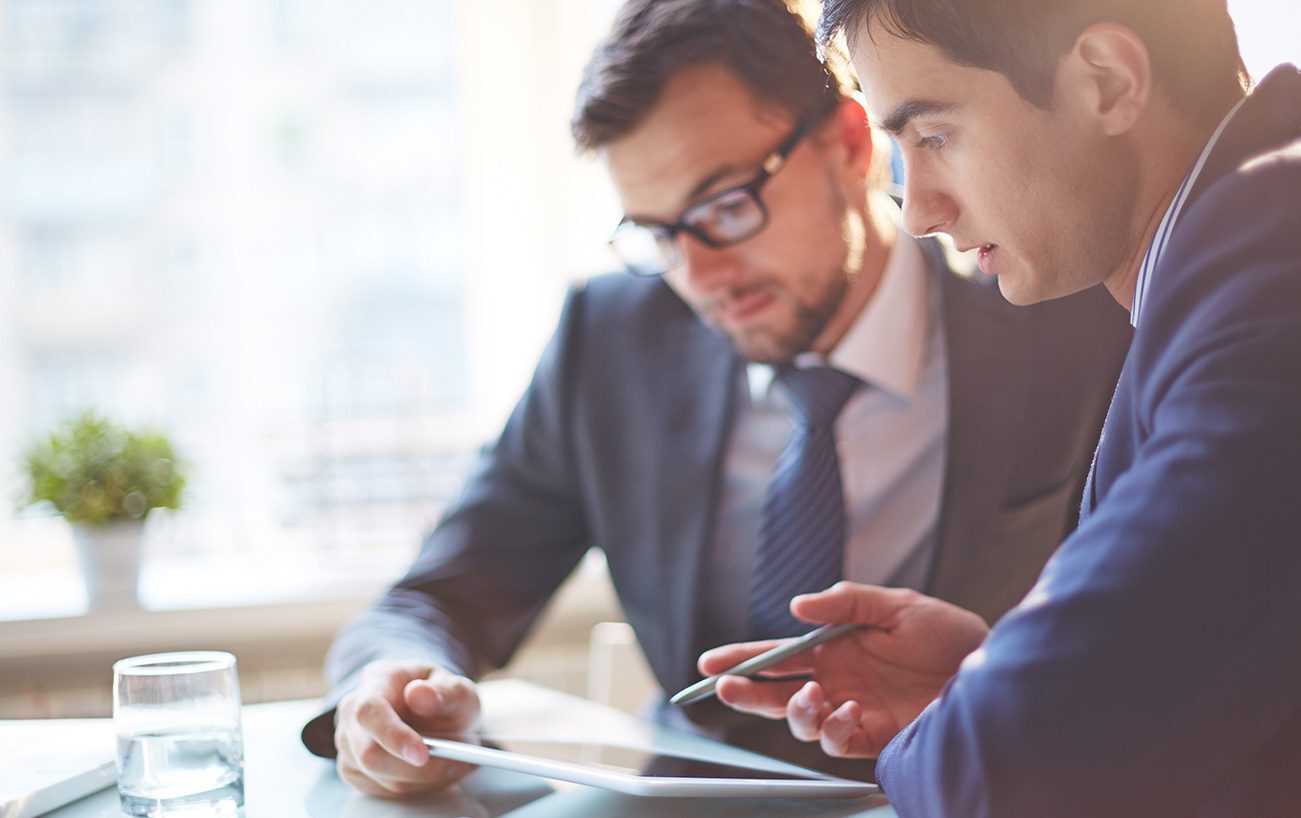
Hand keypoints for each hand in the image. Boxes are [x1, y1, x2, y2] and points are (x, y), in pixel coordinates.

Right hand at [334, 659, 480, 797]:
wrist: (431, 708)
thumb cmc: (441, 696)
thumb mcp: (458, 688)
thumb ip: (446, 691)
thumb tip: (419, 695)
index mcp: (377, 680)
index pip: (370, 711)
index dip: (392, 735)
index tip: (422, 754)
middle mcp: (353, 711)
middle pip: (370, 753)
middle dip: (419, 768)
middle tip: (459, 763)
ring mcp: (349, 742)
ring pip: (380, 777)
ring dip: (424, 778)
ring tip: (456, 764)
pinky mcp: (354, 769)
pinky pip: (383, 790)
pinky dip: (417, 787)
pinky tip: (437, 773)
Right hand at [698, 582, 987, 757]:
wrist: (993, 671)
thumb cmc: (950, 635)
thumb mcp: (898, 605)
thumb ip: (846, 602)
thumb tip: (797, 606)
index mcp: (835, 647)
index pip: (778, 654)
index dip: (743, 658)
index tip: (711, 663)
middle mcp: (838, 681)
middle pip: (777, 692)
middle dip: (746, 693)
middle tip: (726, 688)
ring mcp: (854, 710)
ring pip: (802, 722)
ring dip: (797, 711)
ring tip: (814, 695)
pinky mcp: (876, 737)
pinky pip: (839, 742)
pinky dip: (836, 729)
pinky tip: (851, 711)